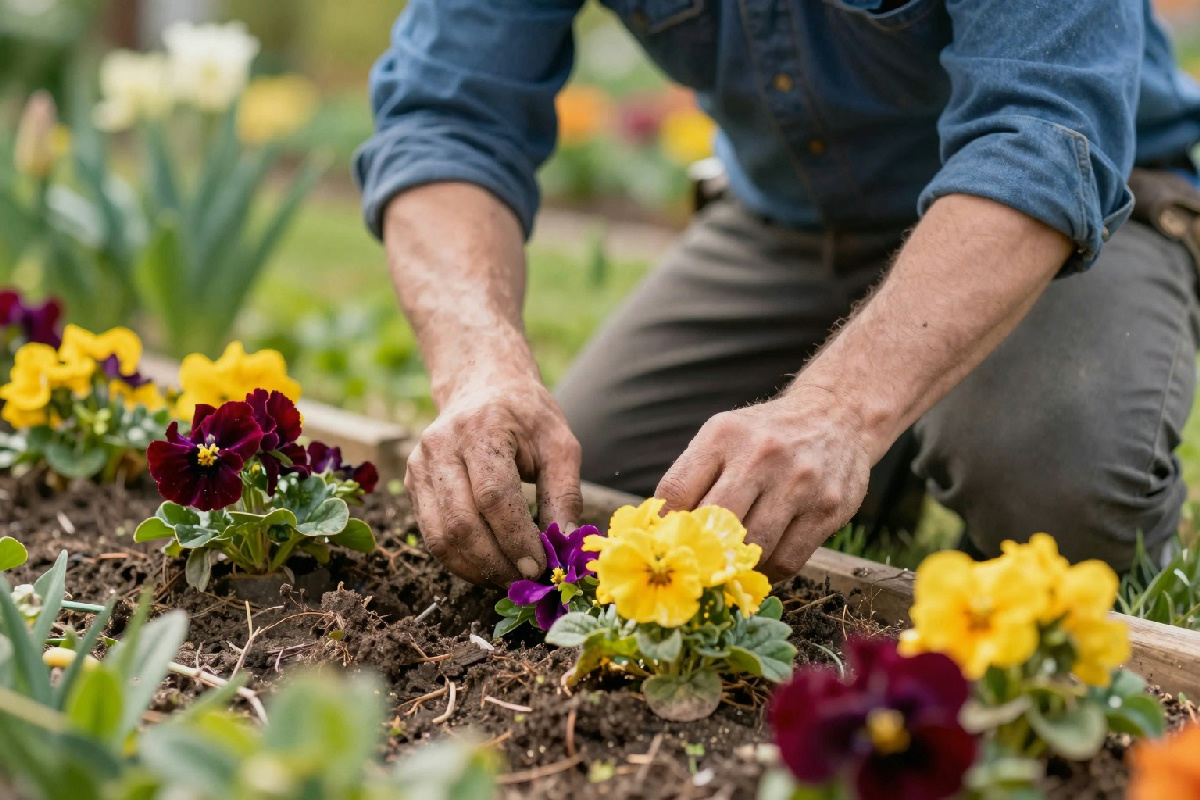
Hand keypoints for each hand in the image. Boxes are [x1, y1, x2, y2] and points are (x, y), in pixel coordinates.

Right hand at [404, 374, 582, 586]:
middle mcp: (440, 446)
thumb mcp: (559, 445)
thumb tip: (567, 542)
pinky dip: (460, 560)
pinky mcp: (413, 484)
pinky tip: (488, 566)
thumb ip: (565, 493)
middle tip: (526, 582)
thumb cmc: (527, 417)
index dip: (515, 538)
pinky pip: (432, 535)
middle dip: (496, 563)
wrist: (482, 386)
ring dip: (476, 569)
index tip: (539, 567)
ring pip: (440, 537)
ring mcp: (419, 466)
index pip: (493, 496)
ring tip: (508, 579)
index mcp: (480, 429)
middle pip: (461, 522)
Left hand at [655, 386, 871, 580]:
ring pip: (753, 549)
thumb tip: (660, 534)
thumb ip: (693, 478)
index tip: (665, 543)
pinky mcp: (828, 508)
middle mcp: (761, 454)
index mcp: (724, 435)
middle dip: (701, 552)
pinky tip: (760, 563)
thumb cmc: (765, 436)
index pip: (676, 492)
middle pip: (715, 524)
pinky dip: (767, 572)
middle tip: (696, 566)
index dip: (665, 527)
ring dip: (736, 567)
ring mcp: (799, 482)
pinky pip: (787, 560)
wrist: (836, 416)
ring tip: (730, 566)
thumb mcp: (724, 436)